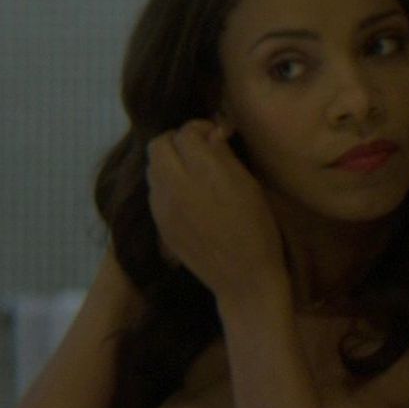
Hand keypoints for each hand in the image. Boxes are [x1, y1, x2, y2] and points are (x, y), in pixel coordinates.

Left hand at [145, 120, 286, 301]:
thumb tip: (211, 132)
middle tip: (197, 151)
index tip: (214, 137)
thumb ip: (224, 155)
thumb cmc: (257, 229)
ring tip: (190, 172)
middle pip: (159, 144)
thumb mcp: (249, 185)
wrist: (241, 278)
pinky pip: (153, 191)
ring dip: (167, 162)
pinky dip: (164, 184)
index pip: (186, 132)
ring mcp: (162, 205)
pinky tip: (184, 195)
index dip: (200, 129)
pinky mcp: (158, 223)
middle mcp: (177, 184)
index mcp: (206, 171)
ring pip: (151, 167)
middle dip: (176, 141)